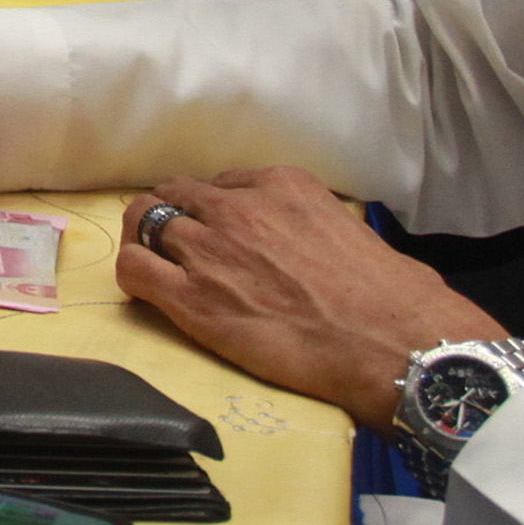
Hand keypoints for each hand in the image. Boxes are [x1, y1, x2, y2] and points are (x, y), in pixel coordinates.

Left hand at [113, 168, 505, 427]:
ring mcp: (209, 250)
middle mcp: (237, 208)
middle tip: (179, 243)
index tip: (222, 231)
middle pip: (176, 194)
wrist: (387, 342)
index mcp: (280, 184)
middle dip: (173, 214)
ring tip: (152, 260)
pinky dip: (134, 272)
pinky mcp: (191, 299)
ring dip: (146, 238)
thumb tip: (301, 241)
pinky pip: (135, 268)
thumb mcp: (347, 226)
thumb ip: (308, 221)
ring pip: (144, 221)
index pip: (223, 182)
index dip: (217, 208)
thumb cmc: (388, 295)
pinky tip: (147, 289)